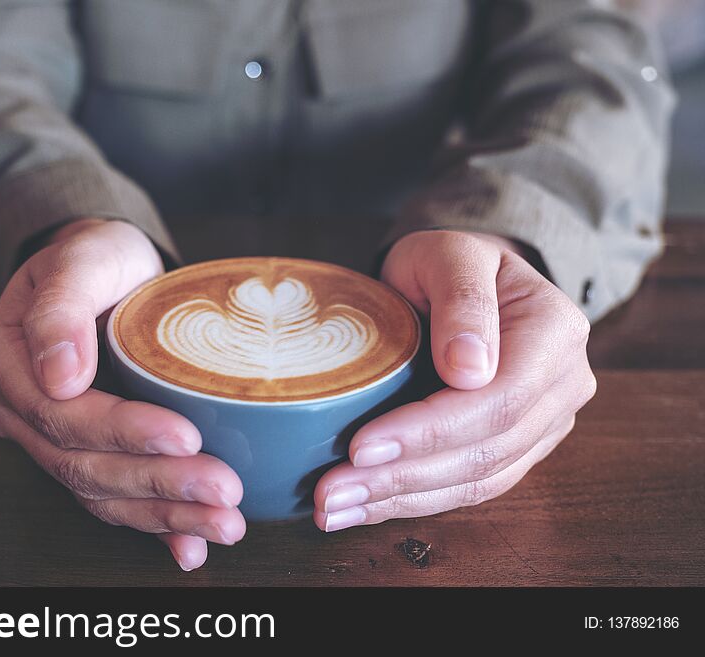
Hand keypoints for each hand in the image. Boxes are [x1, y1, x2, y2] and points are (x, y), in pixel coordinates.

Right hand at [0, 219, 244, 569]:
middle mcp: (24, 412)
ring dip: (166, 514)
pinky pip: (115, 500)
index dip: (123, 431)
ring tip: (224, 525)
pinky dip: (154, 528)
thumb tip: (59, 375)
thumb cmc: (96, 257)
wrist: (107, 273)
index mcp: (9, 364)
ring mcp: (53, 439)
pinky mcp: (90, 453)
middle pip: (85, 465)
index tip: (185, 435)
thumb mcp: (81, 258)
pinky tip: (189, 549)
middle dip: (159, 482)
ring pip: (103, 493)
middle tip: (223, 490)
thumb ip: (62, 308)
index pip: (62, 414)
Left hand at [313, 230, 595, 530]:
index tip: (360, 447)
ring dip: (401, 501)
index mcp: (554, 332)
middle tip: (329, 494)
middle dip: (401, 478)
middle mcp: (562, 386)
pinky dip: (415, 501)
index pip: (497, 400)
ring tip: (334, 509)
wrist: (463, 279)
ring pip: (477, 481)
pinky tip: (364, 508)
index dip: (428, 432)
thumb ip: (462, 299)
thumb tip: (471, 370)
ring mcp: (545, 423)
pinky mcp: (519, 448)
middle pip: (486, 452)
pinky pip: (471, 488)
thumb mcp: (449, 254)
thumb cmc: (449, 261)